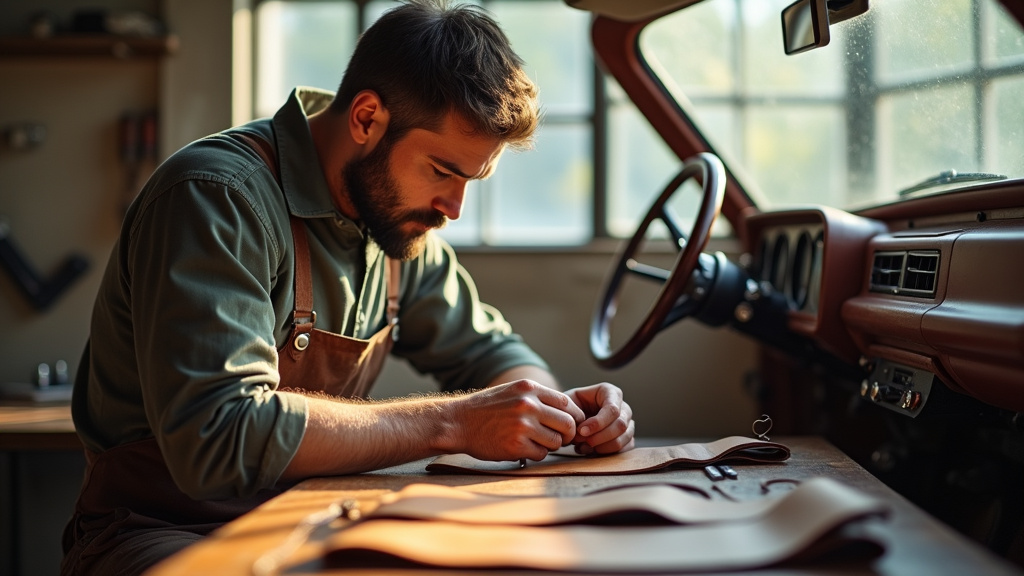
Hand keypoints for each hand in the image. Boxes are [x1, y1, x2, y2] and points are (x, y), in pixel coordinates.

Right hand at [450, 379, 584, 461]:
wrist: (458, 422)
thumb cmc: (486, 409)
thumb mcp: (512, 391)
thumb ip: (538, 397)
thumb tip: (568, 411)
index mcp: (529, 388)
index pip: (567, 403)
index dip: (573, 416)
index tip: (569, 425)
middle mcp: (528, 405)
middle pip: (567, 424)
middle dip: (568, 434)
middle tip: (560, 439)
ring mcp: (522, 425)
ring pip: (556, 441)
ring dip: (550, 445)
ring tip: (536, 442)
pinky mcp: (516, 446)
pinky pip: (541, 454)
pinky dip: (536, 454)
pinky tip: (524, 449)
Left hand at [565, 382, 634, 454]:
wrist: (569, 419)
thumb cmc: (569, 408)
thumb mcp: (567, 404)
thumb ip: (574, 414)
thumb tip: (583, 431)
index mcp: (610, 392)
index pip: (612, 409)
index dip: (598, 423)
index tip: (582, 431)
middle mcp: (623, 407)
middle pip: (620, 425)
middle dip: (599, 437)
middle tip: (580, 441)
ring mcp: (627, 423)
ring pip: (623, 439)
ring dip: (601, 447)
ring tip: (582, 446)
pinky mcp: (627, 439)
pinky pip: (624, 449)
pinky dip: (605, 453)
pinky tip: (589, 450)